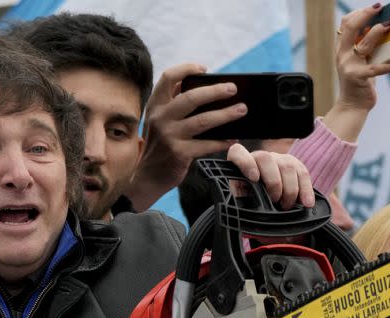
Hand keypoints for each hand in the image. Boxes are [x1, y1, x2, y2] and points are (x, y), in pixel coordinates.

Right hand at [127, 63, 246, 210]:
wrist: (148, 177)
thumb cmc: (161, 145)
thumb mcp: (160, 121)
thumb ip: (175, 104)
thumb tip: (204, 88)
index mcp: (155, 105)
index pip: (168, 77)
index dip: (187, 68)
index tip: (204, 69)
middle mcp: (160, 118)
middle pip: (191, 97)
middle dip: (215, 91)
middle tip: (233, 88)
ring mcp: (169, 136)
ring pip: (203, 121)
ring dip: (226, 114)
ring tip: (242, 110)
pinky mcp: (179, 153)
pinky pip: (206, 144)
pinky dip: (222, 141)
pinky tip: (233, 138)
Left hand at [226, 143, 313, 208]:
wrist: (265, 201)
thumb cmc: (251, 202)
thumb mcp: (243, 203)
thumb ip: (243, 202)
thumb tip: (250, 212)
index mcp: (240, 164)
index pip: (238, 153)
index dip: (246, 163)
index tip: (254, 179)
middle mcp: (259, 158)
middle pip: (267, 159)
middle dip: (273, 183)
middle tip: (275, 201)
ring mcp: (278, 159)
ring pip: (287, 166)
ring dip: (290, 190)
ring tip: (286, 206)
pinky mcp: (294, 164)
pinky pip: (303, 173)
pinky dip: (306, 190)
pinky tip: (307, 203)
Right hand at [325, 4, 389, 141]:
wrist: (353, 105)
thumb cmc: (361, 80)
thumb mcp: (362, 60)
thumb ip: (367, 46)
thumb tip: (385, 27)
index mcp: (343, 49)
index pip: (345, 24)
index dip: (359, 12)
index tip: (375, 8)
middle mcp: (343, 55)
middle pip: (350, 28)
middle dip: (366, 15)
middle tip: (380, 9)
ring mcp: (349, 66)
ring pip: (364, 44)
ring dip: (377, 32)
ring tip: (389, 27)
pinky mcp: (358, 78)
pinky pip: (375, 69)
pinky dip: (388, 66)